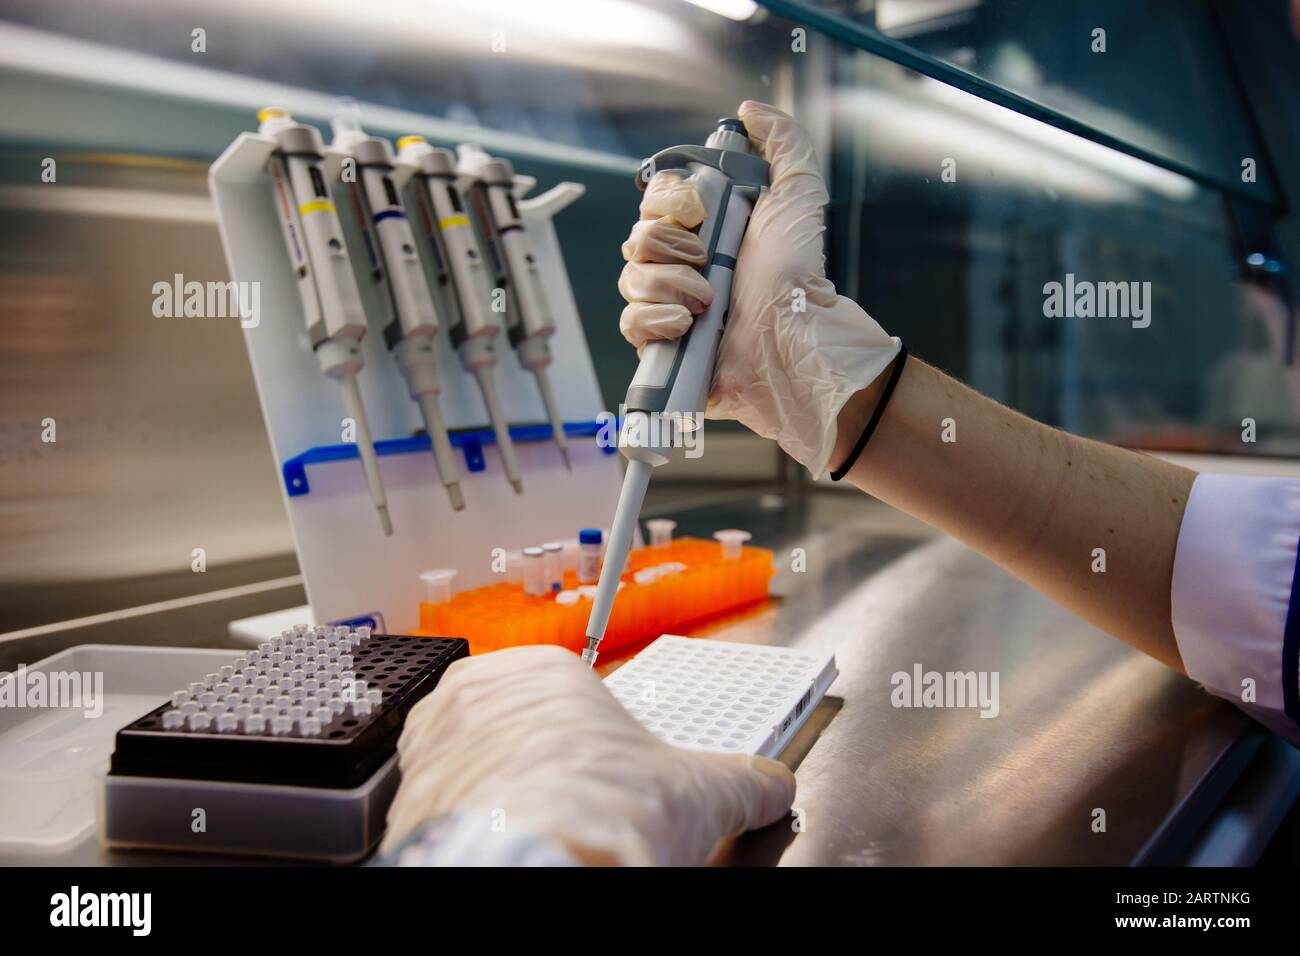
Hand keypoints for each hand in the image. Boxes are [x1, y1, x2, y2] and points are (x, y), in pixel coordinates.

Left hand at [383, 645, 795, 864]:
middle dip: (539, 764)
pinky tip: (502, 849)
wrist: (534, 864)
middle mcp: (477, 695)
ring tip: (536, 832)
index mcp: (544, 670)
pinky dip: (466, 827)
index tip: (604, 774)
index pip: (569, 697)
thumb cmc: (602, 808)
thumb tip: (772, 786)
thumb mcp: (699, 789)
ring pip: (470, 763)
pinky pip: (438, 807)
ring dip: (496, 791)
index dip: (593, 745)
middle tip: (572, 807)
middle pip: (513, 726)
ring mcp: (431, 746)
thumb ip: (742, 780)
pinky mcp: (404, 800)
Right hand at [618, 100, 899, 476]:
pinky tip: (685, 325)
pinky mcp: (663, 344)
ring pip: (631, 277)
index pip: (655, 200)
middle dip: (669, 245)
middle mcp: (684, 264)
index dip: (668, 202)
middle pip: (636, 237)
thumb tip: (750, 112)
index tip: (698, 212)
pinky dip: (653, 319)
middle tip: (707, 260)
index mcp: (707, 229)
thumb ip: (783, 141)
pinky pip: (629, 321)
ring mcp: (670, 304)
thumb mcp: (799, 195)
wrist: (792, 340)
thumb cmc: (797, 274)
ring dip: (668, 285)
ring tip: (708, 301)